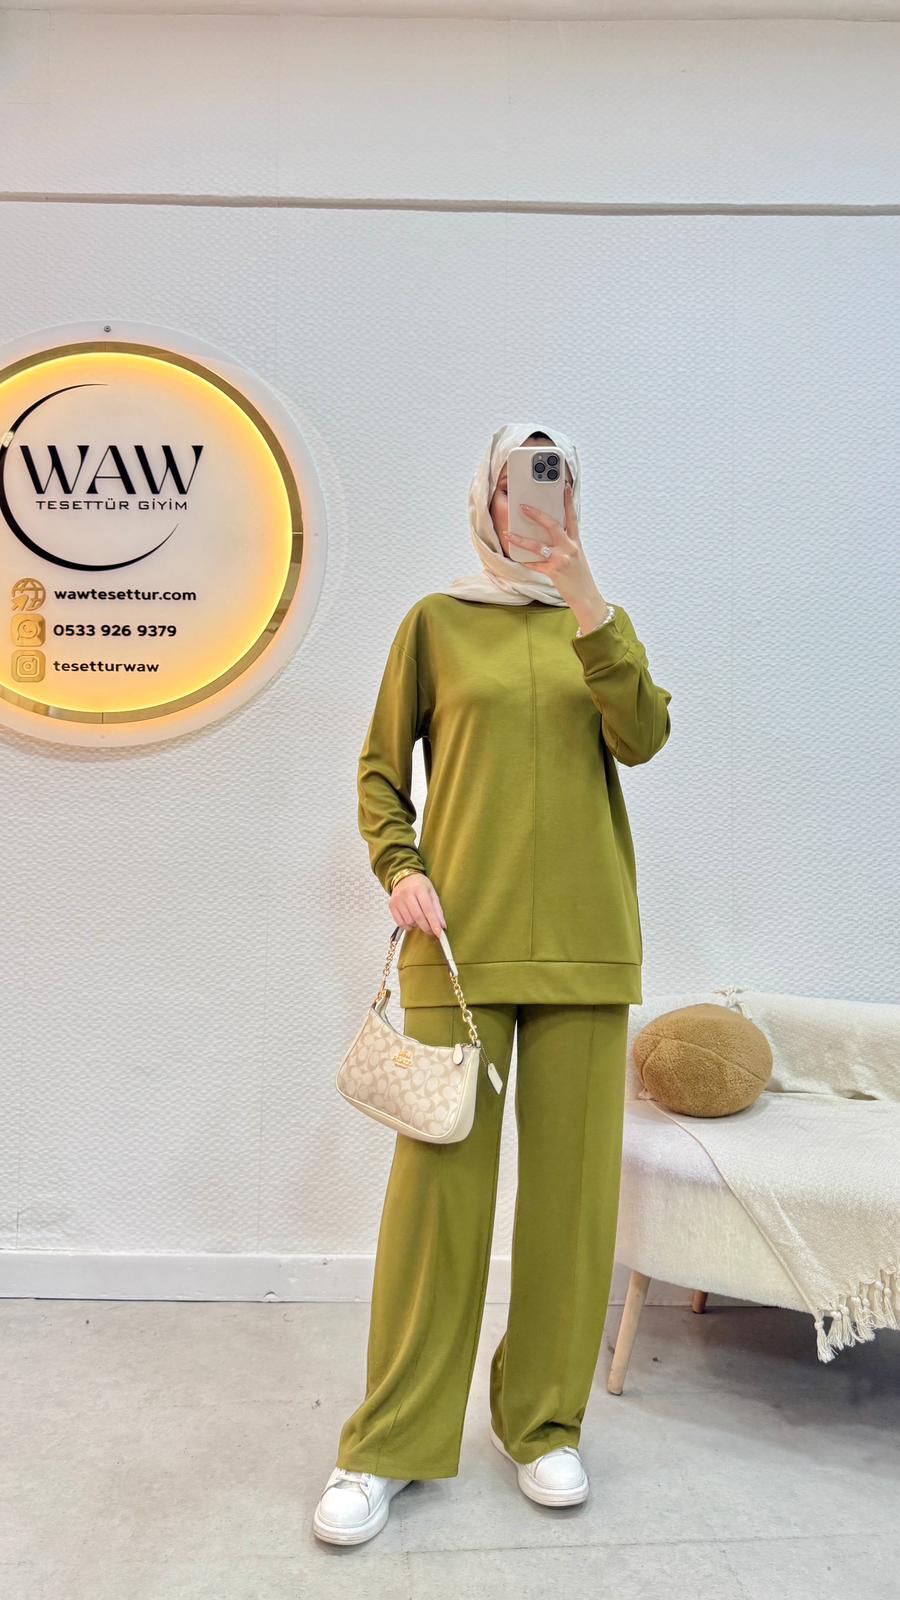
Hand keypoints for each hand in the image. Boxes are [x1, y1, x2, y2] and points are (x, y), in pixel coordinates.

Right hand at [389, 872, 446, 938]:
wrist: (404, 878)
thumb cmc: (420, 886)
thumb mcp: (432, 893)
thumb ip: (437, 910)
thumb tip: (442, 926)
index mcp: (419, 888)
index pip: (428, 909)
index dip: (434, 923)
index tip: (439, 933)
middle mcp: (406, 893)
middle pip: (417, 917)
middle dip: (427, 928)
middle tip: (432, 932)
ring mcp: (397, 900)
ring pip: (409, 921)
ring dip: (417, 926)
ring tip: (421, 921)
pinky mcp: (391, 905)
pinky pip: (400, 923)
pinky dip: (408, 926)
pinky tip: (412, 922)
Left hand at [508, 482, 607, 620]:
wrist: (586, 596)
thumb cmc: (579, 576)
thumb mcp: (577, 556)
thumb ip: (566, 544)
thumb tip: (551, 534)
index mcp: (576, 542)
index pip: (572, 517)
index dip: (568, 501)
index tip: (563, 487)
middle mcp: (569, 548)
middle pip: (552, 525)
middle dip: (537, 514)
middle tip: (523, 506)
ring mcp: (561, 559)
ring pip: (538, 545)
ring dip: (520, 539)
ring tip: (508, 534)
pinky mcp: (553, 571)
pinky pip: (535, 564)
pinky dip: (524, 561)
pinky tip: (515, 557)